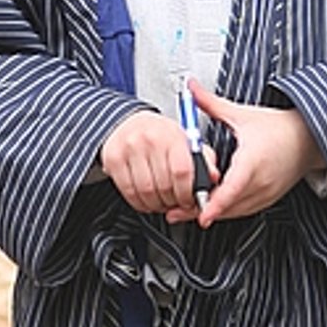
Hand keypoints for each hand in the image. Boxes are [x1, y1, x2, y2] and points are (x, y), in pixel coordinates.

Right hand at [100, 110, 217, 220]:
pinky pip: (128, 191)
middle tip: (176, 204)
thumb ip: (203, 159)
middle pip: (163, 185)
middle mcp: (149, 140)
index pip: (182, 171)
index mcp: (172, 135)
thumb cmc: (161, 135)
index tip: (189, 201)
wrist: (128, 122)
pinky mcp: (113, 159)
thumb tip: (213, 177)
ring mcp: (128, 149)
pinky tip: (146, 201)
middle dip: (173, 201)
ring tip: (162, 203)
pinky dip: (139, 203)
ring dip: (156, 205)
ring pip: (146, 192)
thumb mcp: (186, 140)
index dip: (187, 193)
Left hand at [189, 80, 321, 224]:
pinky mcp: (267, 200)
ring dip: (211, 212)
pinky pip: (242, 211)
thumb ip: (211, 103)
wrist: (308, 139)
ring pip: (233, 212)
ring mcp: (265, 194)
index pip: (233, 188)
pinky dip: (225, 211)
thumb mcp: (242, 114)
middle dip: (200, 209)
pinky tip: (209, 207)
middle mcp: (261, 182)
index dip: (216, 204)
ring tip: (185, 211)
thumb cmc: (279, 128)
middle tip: (174, 211)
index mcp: (253, 160)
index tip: (201, 215)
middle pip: (228, 205)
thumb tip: (191, 87)